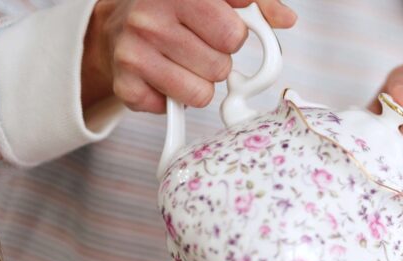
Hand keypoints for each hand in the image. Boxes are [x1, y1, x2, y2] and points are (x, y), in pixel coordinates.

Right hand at [82, 0, 296, 112]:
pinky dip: (176, 99)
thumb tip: (286, 19)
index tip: (221, 25)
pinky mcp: (126, 84)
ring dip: (199, 82)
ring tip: (180, 60)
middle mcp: (149, 16)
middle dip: (217, 59)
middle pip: (221, 65)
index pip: (233, 32)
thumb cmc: (174, 11)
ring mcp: (133, 50)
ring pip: (203, 92)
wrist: (116, 26)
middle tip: (196, 45)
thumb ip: (255, 3)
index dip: (234, 33)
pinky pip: (177, 108)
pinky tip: (162, 75)